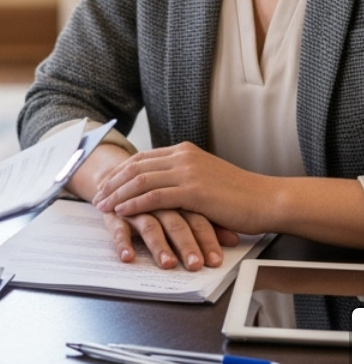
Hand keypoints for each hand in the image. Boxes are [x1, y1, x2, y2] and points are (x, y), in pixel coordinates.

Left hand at [91, 141, 276, 235]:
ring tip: (102, 206)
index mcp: (185, 151)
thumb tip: (164, 187)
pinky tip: (122, 212)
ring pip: (140, 180)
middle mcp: (183, 157)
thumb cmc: (240, 195)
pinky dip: (134, 204)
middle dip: (112, 182)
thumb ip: (185, 177)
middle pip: (135, 166)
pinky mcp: (193, 191)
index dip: (120, 171)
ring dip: (118, 194)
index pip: (142, 158)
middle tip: (96, 196)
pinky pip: (154, 196)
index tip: (105, 183)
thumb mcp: (207, 178)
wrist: (266, 199)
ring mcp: (188, 172)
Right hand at [102, 208, 238, 270]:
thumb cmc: (160, 197)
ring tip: (168, 264)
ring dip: (159, 246)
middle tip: (195, 265)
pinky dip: (122, 243)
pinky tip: (127, 257)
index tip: (216, 261)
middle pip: (176, 221)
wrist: (122, 176)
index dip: (208, 238)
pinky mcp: (116, 214)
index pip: (197, 217)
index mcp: (179, 195)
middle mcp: (159, 201)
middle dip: (187, 245)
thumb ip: (207, 221)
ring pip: (150, 226)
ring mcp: (137, 206)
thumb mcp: (185, 206)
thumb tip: (234, 239)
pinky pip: (118, 229)